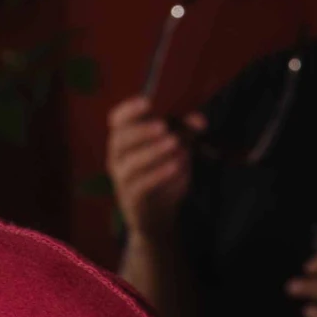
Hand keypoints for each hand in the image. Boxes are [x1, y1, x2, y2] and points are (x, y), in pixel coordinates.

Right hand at [107, 96, 199, 244]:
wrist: (156, 214)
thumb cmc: (162, 174)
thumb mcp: (175, 149)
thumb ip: (185, 132)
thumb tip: (200, 121)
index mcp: (124, 139)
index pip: (116, 120)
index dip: (129, 109)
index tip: (148, 102)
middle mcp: (118, 157)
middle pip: (121, 139)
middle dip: (142, 131)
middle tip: (163, 126)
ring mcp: (122, 178)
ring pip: (131, 162)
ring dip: (153, 151)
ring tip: (174, 143)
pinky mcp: (133, 198)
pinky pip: (142, 184)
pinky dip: (159, 174)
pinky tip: (175, 165)